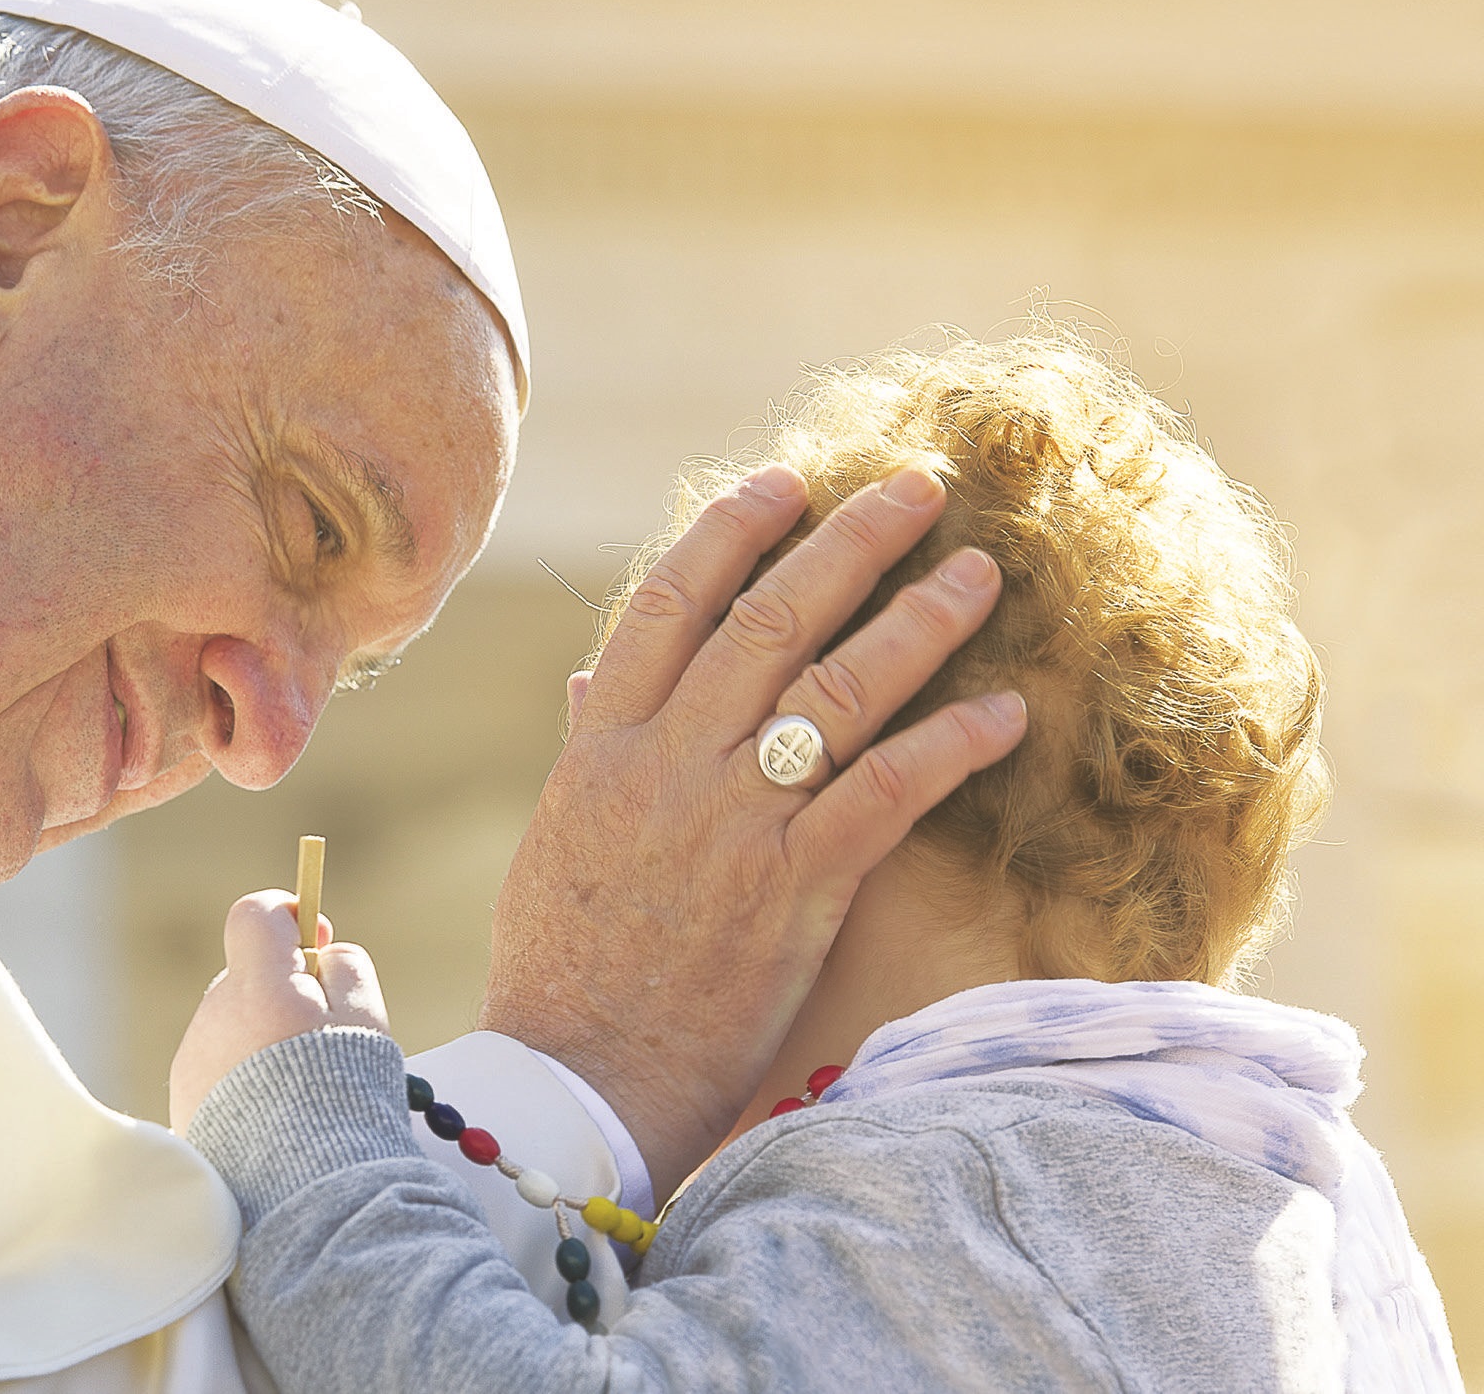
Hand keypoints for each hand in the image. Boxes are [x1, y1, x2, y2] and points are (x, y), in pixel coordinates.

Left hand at [169, 890, 389, 1133]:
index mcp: (259, 990)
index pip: (255, 915)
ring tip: (302, 1090)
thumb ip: (347, 968)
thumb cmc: (345, 1102)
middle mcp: (214, 1018)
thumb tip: (322, 953)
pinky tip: (276, 1117)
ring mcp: (192, 1063)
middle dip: (283, 991)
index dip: (288, 915)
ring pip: (231, 1025)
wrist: (304, 1198)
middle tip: (323, 1034)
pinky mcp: (183, 1105)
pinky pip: (217, 1070)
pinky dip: (244, 1079)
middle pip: (245, 976)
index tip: (317, 938)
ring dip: (263, 1038)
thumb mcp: (367, 1022)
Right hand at [477, 463, 1025, 1198]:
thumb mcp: (556, 839)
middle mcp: (669, 764)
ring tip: (979, 573)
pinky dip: (951, 745)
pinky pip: (886, 793)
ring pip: (836, 689)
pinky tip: (1005, 714)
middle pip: (768, 620)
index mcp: (604, 745)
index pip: (668, 605)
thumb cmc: (562, 965)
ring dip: (918, 621)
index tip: (789, 482)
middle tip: (919, 489)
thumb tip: (588, 680)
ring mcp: (734, 822)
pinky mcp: (795, 890)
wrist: (581, 1077)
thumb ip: (585, 750)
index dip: (733, 531)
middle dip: (849, 543)